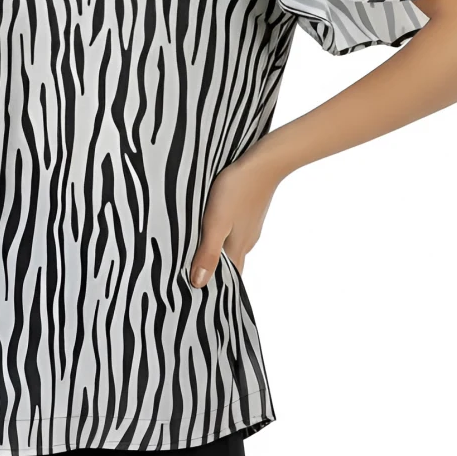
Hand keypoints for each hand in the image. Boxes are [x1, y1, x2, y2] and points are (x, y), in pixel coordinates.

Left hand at [190, 150, 281, 286]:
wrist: (264, 162)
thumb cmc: (238, 191)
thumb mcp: (216, 223)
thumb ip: (208, 253)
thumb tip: (199, 284)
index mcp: (238, 248)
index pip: (230, 278)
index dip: (216, 287)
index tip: (198, 292)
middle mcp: (247, 241)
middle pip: (230, 263)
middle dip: (214, 270)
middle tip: (192, 272)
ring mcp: (250, 225)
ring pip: (232, 245)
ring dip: (217, 250)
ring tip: (196, 250)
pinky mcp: (249, 211)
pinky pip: (235, 229)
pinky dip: (223, 233)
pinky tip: (212, 225)